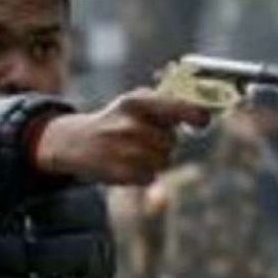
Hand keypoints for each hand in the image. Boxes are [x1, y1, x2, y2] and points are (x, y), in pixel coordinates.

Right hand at [32, 89, 210, 184]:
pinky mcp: (119, 172)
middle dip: (163, 143)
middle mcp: (131, 124)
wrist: (73, 142)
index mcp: (137, 101)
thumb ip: (167, 104)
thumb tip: (204, 113)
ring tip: (131, 152)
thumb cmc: (114, 120)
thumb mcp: (134, 102)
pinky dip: (141, 174)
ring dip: (153, 160)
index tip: (201, 122)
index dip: (198, 116)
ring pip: (163, 161)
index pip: (181, 108)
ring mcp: (124, 150)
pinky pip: (149, 177)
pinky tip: (124, 164)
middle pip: (171, 141)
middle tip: (143, 140)